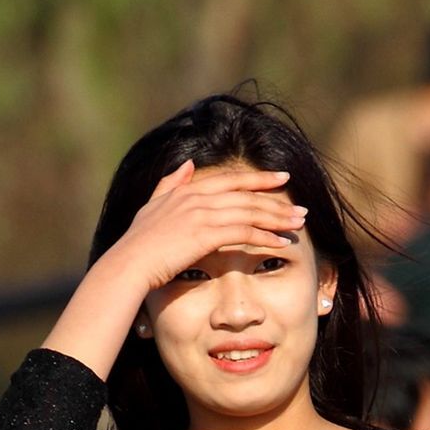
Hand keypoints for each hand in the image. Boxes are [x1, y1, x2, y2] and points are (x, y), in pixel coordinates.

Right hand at [110, 160, 306, 296]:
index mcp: (188, 189)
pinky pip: (244, 231)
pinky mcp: (205, 234)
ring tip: (299, 224)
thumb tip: (187, 164)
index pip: (231, 180)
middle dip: (276, 201)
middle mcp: (198, 197)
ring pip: (249, 211)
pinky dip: (266, 236)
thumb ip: (171, 184)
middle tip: (301, 209)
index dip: (258, 179)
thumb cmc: (138, 244)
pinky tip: (282, 242)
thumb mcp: (152, 207)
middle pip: (246, 195)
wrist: (128, 264)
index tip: (281, 178)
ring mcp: (202, 214)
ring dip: (277, 218)